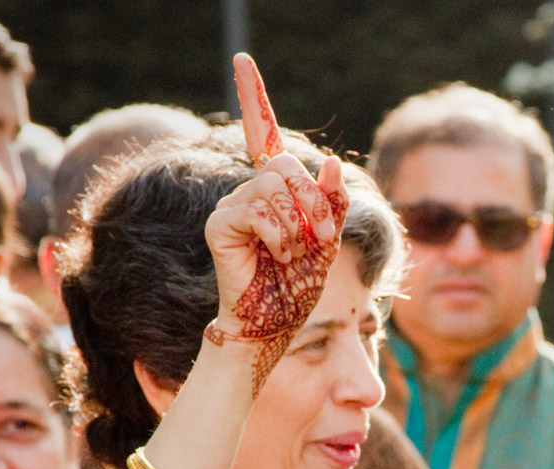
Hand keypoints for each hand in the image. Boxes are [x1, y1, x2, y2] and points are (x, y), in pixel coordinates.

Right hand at [203, 53, 347, 396]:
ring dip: (301, 227)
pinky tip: (274, 257)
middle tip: (316, 240)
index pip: (262, 135)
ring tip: (293, 256)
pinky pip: (262, 211)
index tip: (242, 61)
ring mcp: (232, 206)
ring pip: (278, 188)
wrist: (275, 322)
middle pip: (288, 165)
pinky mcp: (221, 225)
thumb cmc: (298, 285)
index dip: (253, 97)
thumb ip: (332, 202)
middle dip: (315, 205)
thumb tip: (331, 162)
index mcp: (274, 190)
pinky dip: (281, 236)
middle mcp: (249, 191)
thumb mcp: (328, 240)